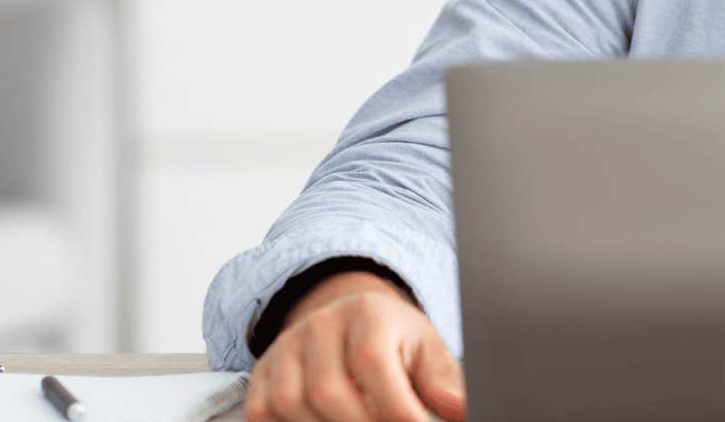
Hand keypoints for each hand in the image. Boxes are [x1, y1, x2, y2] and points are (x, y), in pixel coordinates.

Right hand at [245, 271, 466, 421]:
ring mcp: (285, 349)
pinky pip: (262, 412)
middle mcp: (319, 326)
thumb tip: (463, 409)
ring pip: (291, 406)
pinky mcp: (261, 373)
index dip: (394, 409)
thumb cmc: (394, 341)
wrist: (350, 322)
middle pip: (329, 392)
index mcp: (367, 313)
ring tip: (359, 421)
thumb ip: (444, 383)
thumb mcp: (426, 352)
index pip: (372, 363)